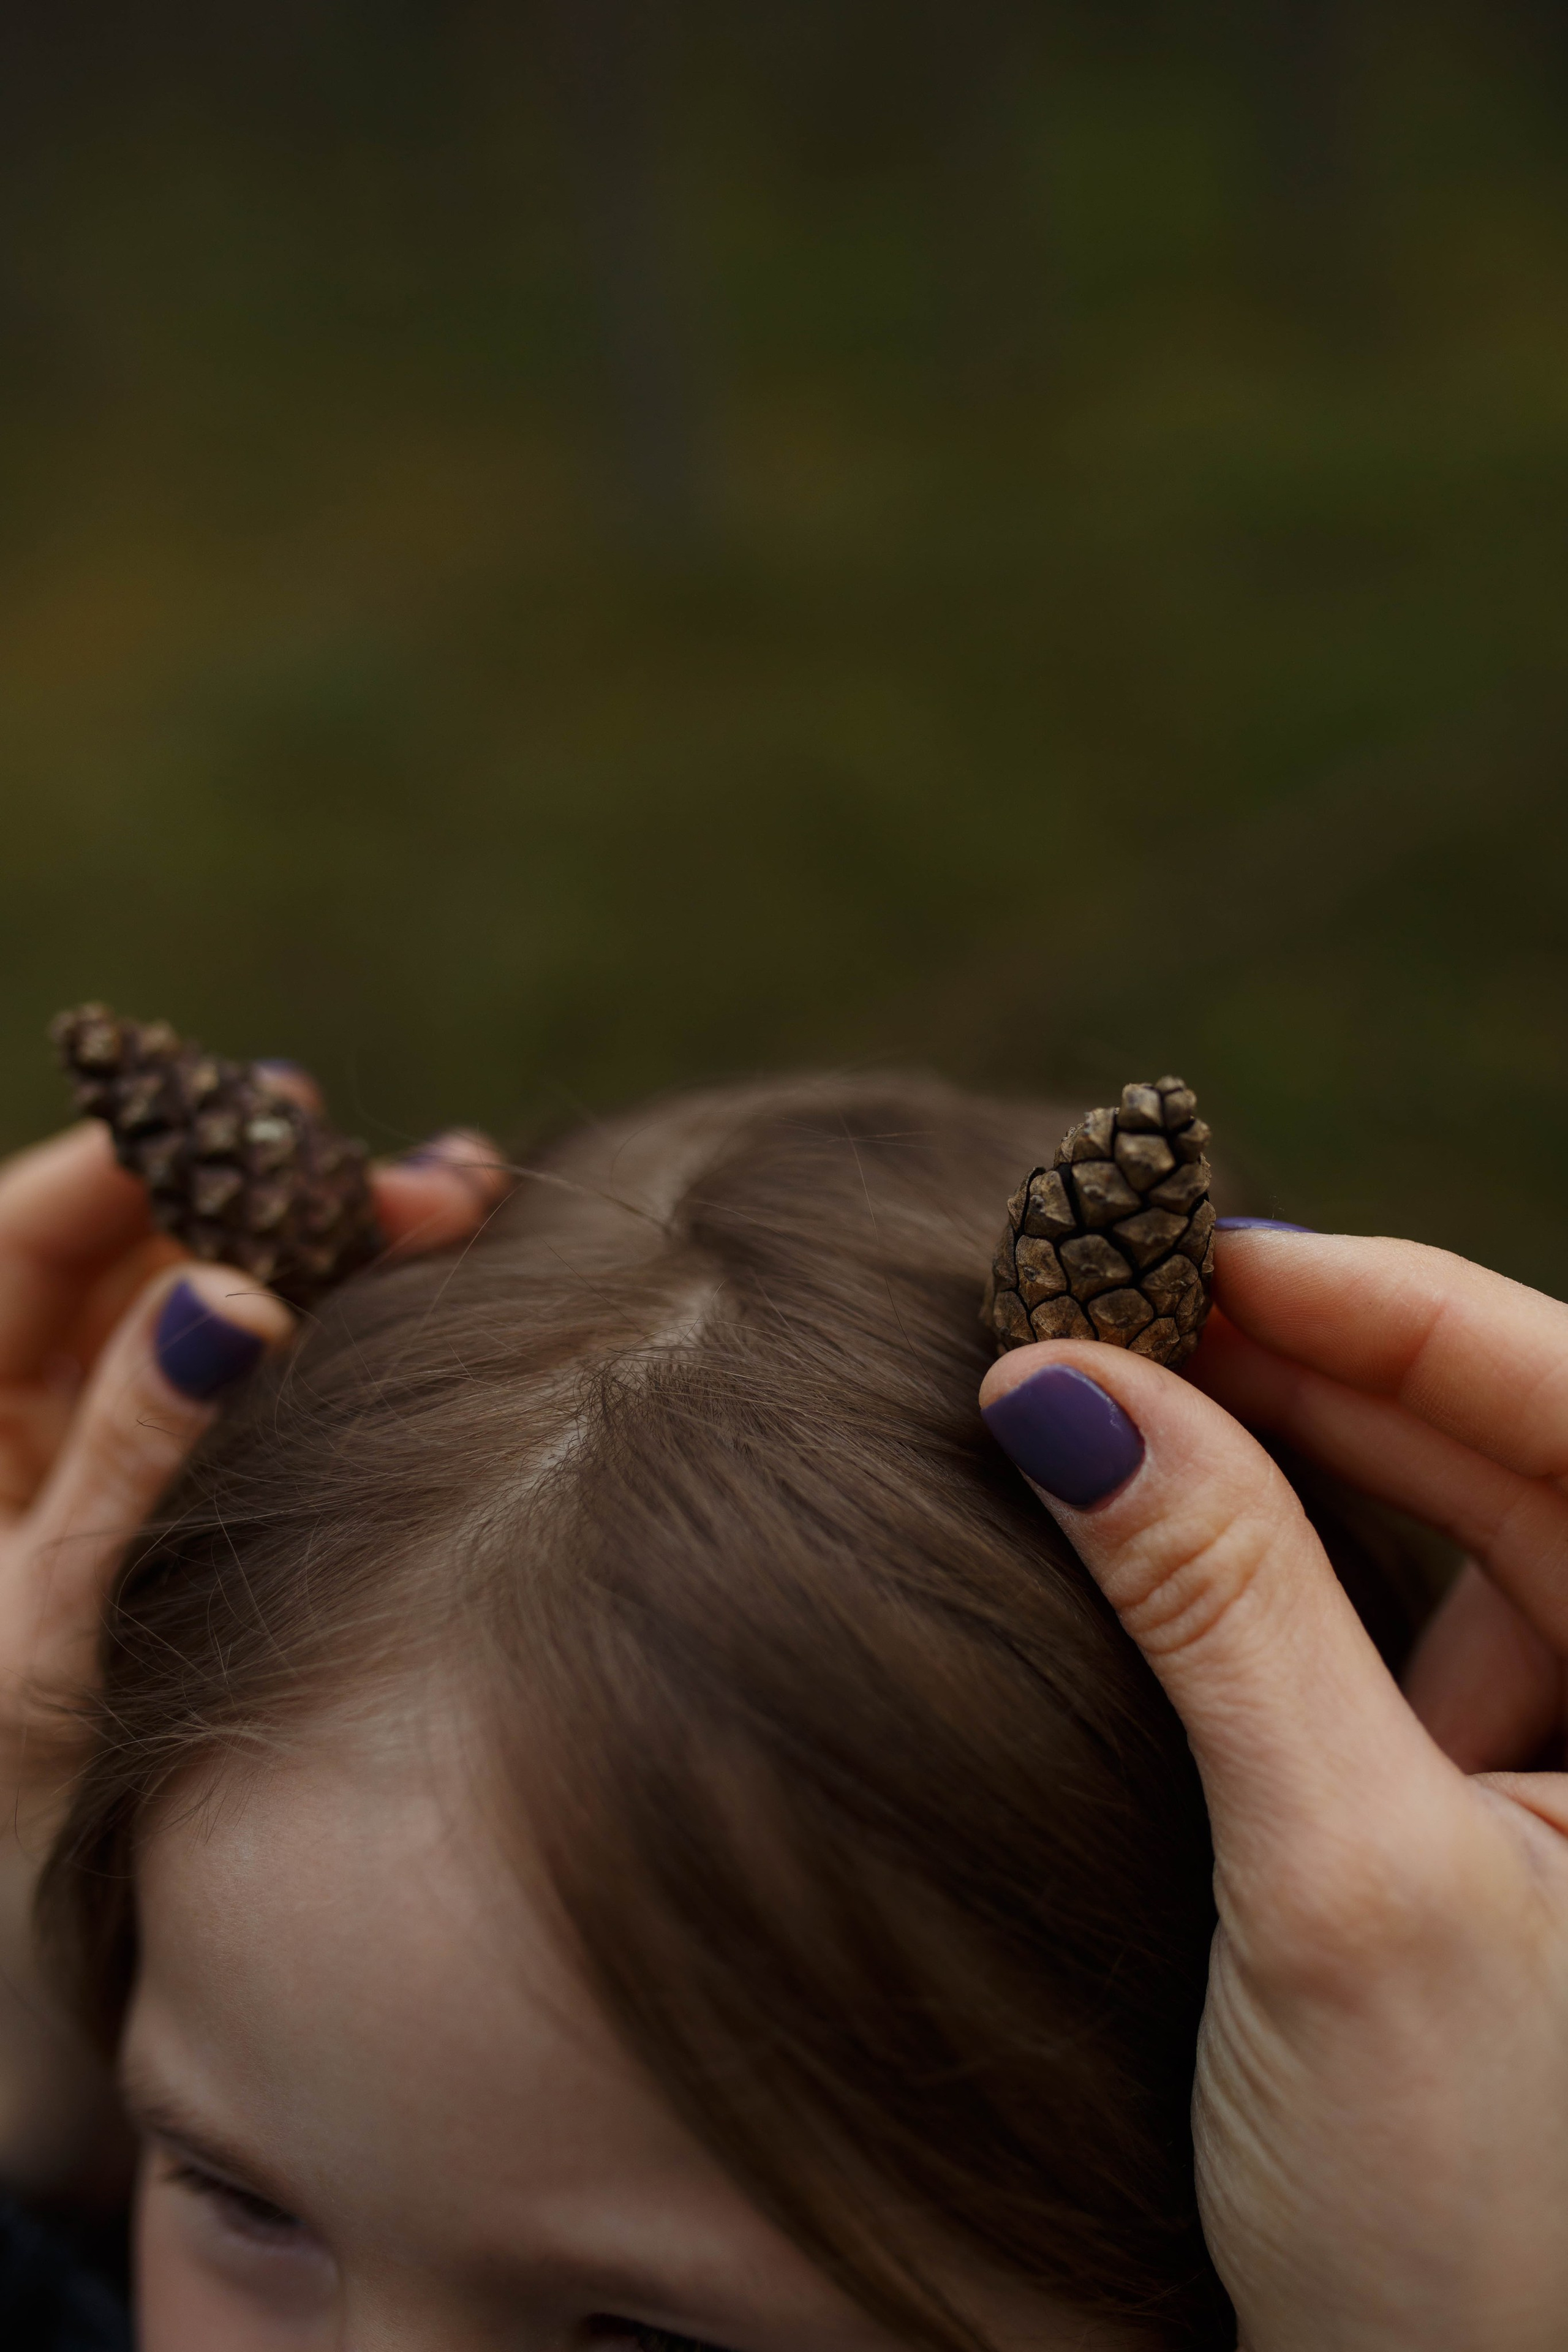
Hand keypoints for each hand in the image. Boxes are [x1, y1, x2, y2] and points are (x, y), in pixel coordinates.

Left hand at [0, 1106, 508, 2195]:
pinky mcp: (174, 1496)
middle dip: (262, 1198)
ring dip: (322, 1251)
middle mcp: (12, 1424)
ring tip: (455, 1199)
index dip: (129, 1165)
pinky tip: (431, 1278)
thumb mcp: (57, 1623)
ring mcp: (98, 1454)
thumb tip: (223, 1298)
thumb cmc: (15, 1798)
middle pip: (135, 1256)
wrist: (43, 1961)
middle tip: (400, 1171)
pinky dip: (333, 1327)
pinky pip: (244, 1381)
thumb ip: (133, 1459)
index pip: (16, 1244)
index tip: (250, 1115)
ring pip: (207, 1305)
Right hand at [979, 1230, 1567, 2351]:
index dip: (1392, 1305)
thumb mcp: (1337, 1889)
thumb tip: (1062, 1391)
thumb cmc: (1471, 2226)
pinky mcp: (1514, 1803)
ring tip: (1122, 1389)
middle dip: (1315, 1365)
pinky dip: (1292, 1562)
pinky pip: (1413, 1624)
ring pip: (1455, 1524)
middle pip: (1510, 1445)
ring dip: (1291, 1451)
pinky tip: (1172, 1525)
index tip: (1197, 1250)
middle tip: (1115, 1302)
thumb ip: (1217, 1614)